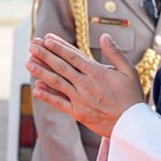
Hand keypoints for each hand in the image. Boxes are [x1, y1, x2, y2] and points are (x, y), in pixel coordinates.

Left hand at [26, 33, 143, 137]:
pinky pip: (59, 103)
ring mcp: (80, 99)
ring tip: (28, 62)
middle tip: (32, 45)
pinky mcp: (78, 113)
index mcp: (97, 72)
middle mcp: (85, 84)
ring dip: (41, 72)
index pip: (73, 55)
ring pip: (57, 82)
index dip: (58, 46)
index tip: (46, 38)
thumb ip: (115, 53)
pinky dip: (47, 95)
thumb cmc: (132, 97)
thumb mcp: (129, 71)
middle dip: (45, 54)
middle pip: (61, 66)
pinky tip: (36, 88)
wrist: (132, 125)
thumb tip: (104, 36)